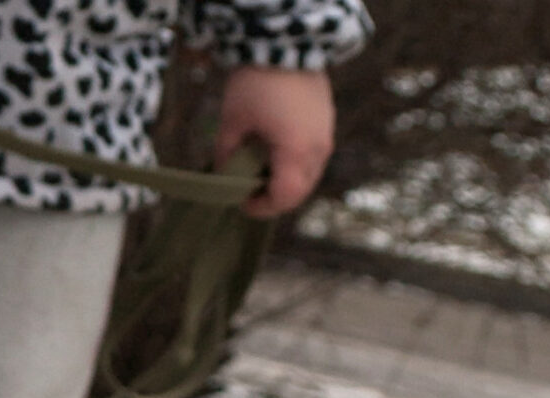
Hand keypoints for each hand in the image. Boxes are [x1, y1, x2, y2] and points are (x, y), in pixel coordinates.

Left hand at [216, 65, 335, 217]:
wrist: (288, 39)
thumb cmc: (257, 81)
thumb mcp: (232, 122)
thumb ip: (226, 155)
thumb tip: (223, 174)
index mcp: (296, 151)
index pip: (285, 196)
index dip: (263, 207)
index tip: (243, 203)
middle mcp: (318, 146)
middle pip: (301, 190)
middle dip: (275, 198)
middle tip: (250, 194)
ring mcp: (326, 131)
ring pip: (310, 173)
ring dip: (287, 181)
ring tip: (261, 175)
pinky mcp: (326, 119)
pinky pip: (314, 153)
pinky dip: (296, 163)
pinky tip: (275, 154)